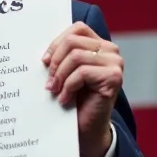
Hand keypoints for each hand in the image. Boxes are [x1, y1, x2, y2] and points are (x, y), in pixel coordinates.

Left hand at [42, 21, 122, 156]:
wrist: (86, 128)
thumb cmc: (74, 99)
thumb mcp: (66, 72)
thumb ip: (61, 55)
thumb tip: (41, 45)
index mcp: (99, 44)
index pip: (77, 28)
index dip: (57, 42)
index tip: (45, 61)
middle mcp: (111, 50)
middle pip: (73, 41)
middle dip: (55, 62)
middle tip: (49, 81)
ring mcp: (115, 63)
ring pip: (76, 57)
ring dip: (60, 76)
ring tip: (55, 91)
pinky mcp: (114, 77)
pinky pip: (82, 73)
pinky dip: (68, 87)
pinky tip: (65, 99)